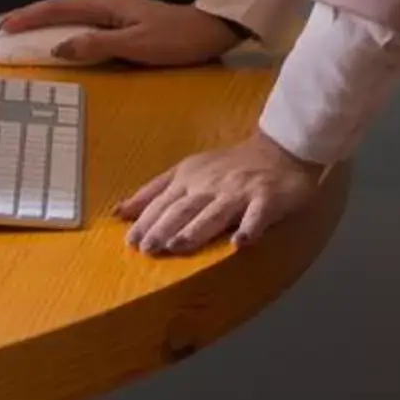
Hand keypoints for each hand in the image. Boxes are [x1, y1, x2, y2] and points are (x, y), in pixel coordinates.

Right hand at [0, 0, 242, 68]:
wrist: (211, 31)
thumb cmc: (176, 39)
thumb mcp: (137, 44)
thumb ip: (97, 45)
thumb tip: (58, 47)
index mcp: (108, 5)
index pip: (60, 7)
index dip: (30, 15)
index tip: (4, 24)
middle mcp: (108, 4)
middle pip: (61, 7)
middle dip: (30, 15)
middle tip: (2, 27)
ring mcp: (116, 12)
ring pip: (71, 14)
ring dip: (45, 20)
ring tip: (21, 30)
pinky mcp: (124, 22)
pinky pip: (84, 22)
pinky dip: (63, 27)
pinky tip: (58, 37)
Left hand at [118, 131, 321, 255]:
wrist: (280, 150)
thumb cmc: (229, 166)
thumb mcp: (186, 171)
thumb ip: (154, 191)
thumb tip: (119, 212)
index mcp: (190, 179)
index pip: (163, 202)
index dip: (146, 221)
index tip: (130, 242)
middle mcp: (211, 186)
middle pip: (184, 208)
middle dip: (164, 227)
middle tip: (148, 249)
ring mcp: (239, 192)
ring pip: (215, 212)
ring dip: (197, 228)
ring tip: (179, 245)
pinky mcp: (267, 199)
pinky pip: (258, 215)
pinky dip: (251, 227)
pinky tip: (241, 242)